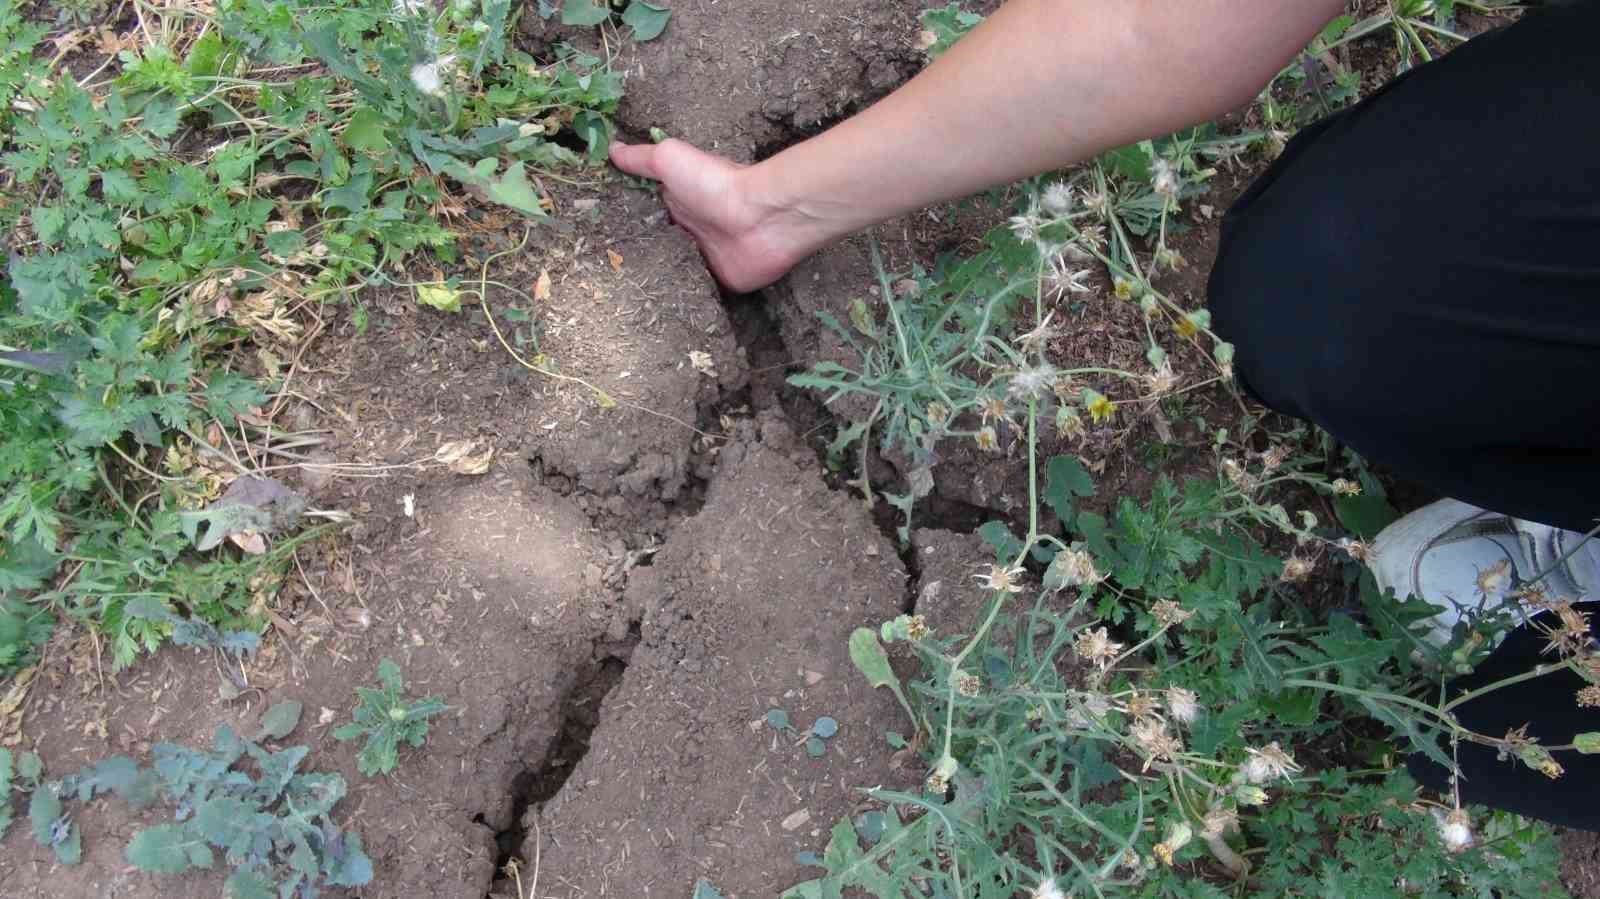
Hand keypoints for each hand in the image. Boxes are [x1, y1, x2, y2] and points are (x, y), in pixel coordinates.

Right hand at [608, 139, 811, 292]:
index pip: (643, 213)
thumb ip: (642, 159)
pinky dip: (674, 296)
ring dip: (651, 277)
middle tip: (599, 267)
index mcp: (677, 202)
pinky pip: (689, 291)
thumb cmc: (716, 185)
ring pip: (668, 270)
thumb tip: (612, 148)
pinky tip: (649, 305)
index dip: (621, 220)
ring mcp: (702, 257)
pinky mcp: (715, 282)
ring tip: (615, 290)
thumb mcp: (671, 159)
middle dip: (631, 255)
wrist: (762, 219)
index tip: (593, 232)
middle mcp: (688, 230)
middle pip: (653, 244)